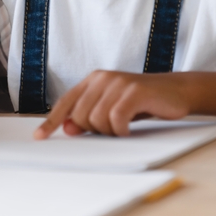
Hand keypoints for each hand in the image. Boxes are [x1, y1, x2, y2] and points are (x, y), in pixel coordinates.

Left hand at [34, 70, 190, 138]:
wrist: (176, 91)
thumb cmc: (142, 102)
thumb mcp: (111, 109)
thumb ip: (89, 116)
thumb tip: (68, 129)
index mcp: (92, 80)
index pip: (66, 102)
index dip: (51, 121)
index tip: (39, 137)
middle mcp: (102, 78)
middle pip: (80, 116)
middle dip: (94, 130)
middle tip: (113, 129)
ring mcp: (118, 83)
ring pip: (97, 120)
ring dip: (110, 132)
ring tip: (124, 126)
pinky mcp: (134, 91)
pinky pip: (116, 119)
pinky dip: (121, 130)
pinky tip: (129, 130)